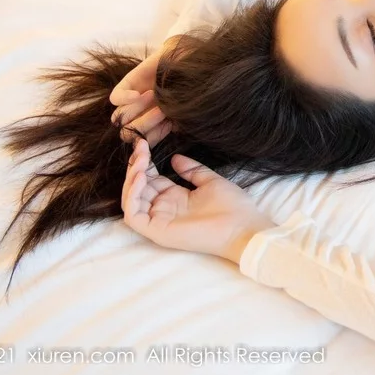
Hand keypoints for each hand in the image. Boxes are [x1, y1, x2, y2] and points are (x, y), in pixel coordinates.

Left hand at [111, 38, 180, 145]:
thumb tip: (172, 130)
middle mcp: (138, 116)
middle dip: (144, 124)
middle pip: (126, 133)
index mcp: (152, 127)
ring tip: (153, 95)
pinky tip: (138, 94)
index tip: (169, 125)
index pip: (142, 143)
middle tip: (162, 111)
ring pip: (118, 118)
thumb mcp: (185, 110)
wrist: (186, 61)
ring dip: (137, 110)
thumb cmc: (189, 88)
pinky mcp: (126, 85)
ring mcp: (130, 102)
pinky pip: (115, 98)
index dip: (153, 137)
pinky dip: (125, 98)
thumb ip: (177, 124)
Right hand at [121, 139, 269, 262]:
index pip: (150, 179)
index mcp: (176, 197)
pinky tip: (142, 177)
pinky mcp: (157, 231)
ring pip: (132, 200)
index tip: (143, 144)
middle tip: (140, 147)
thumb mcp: (210, 181)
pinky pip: (134, 216)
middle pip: (138, 187)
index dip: (144, 162)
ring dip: (132, 178)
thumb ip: (192, 170)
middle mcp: (164, 208)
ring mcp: (159, 220)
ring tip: (141, 161)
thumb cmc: (231, 206)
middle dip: (136, 166)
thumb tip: (175, 158)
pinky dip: (133, 196)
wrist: (242, 227)